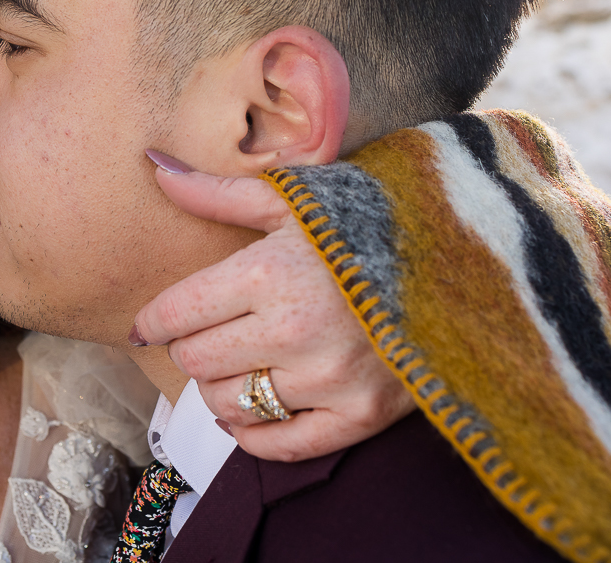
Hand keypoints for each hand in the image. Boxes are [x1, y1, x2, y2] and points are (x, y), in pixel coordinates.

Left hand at [132, 167, 413, 461]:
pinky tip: (250, 409)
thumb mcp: (291, 198)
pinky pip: (280, 444)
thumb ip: (216, 193)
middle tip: (207, 333)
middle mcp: (295, 330)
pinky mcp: (362, 414)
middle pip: (196, 361)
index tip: (148, 323)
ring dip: (220, 386)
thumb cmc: (365, 217)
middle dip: (190, 347)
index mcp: (269, 272)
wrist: (462, 254)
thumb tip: (155, 165)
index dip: (153, 320)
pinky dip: (252, 433)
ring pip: (228, 404)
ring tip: (238, 361)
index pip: (176, 313)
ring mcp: (330, 378)